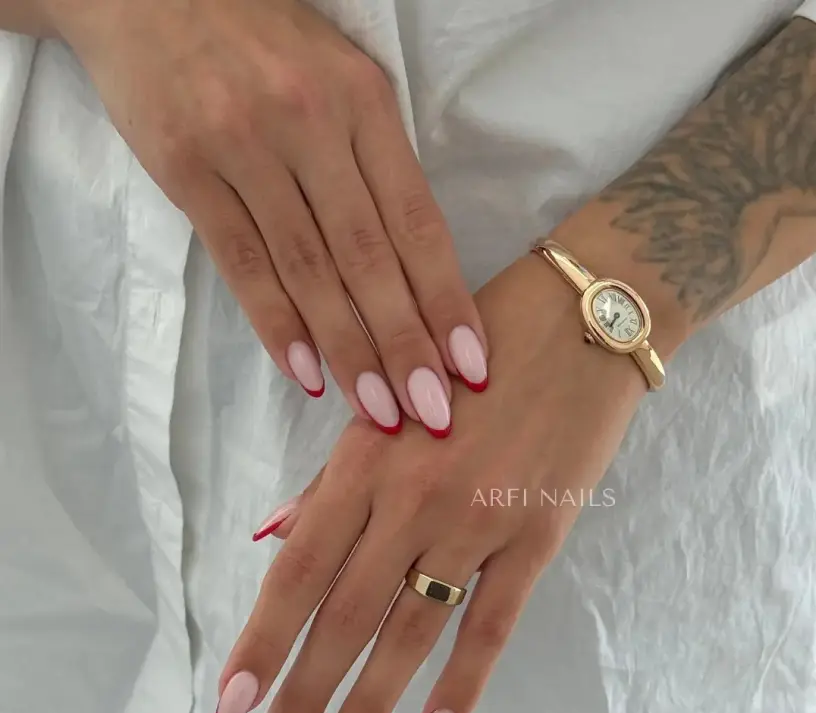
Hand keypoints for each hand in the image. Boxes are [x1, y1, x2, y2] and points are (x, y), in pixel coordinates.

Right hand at [49, 0, 487, 433]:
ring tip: (380, 411)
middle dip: (405, 345)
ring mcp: (244, 147)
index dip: (446, 300)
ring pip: (309, 271)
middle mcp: (309, 123)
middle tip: (432, 414)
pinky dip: (275, 323)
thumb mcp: (339, 78)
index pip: (416, 221)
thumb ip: (375, 163)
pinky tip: (306, 372)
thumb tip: (411, 272)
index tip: (470, 366)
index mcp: (363, 102)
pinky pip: (240, 262)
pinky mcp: (187, 170)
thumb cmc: (260, 39)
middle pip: (368, 258)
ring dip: (348, 351)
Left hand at [215, 254, 646, 712]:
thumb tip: (271, 538)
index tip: (229, 707)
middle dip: (302, 695)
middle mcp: (413, 500)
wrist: (582, 322)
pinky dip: (462, 685)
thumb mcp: (387, 401)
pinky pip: (493, 625)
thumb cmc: (470, 351)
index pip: (298, 571)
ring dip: (368, 705)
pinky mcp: (538, 537)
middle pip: (345, 616)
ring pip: (412, 632)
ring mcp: (479, 522)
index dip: (261, 643)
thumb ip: (330, 479)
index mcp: (366, 461)